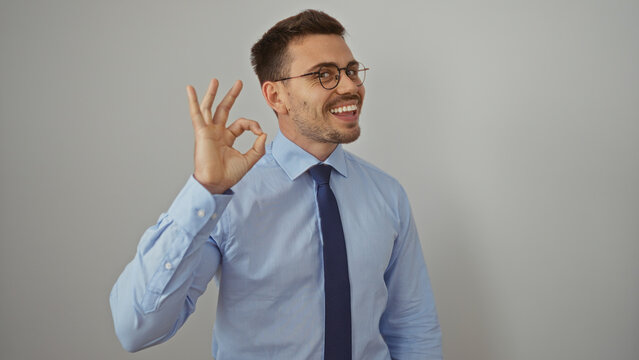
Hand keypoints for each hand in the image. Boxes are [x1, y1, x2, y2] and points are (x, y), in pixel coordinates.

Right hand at [187, 79, 266, 193]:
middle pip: (224, 109)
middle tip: (239, 83)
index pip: (242, 123)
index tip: (259, 132)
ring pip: (209, 108)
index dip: (253, 125)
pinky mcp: (201, 132)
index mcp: (227, 138)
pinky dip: (193, 101)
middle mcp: (217, 132)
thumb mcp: (248, 160)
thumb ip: (258, 148)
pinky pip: (196, 114)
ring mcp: (208, 131)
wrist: (216, 183)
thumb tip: (263, 134)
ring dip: (213, 94)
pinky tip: (190, 89)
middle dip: (232, 95)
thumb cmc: (228, 175)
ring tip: (216, 80)